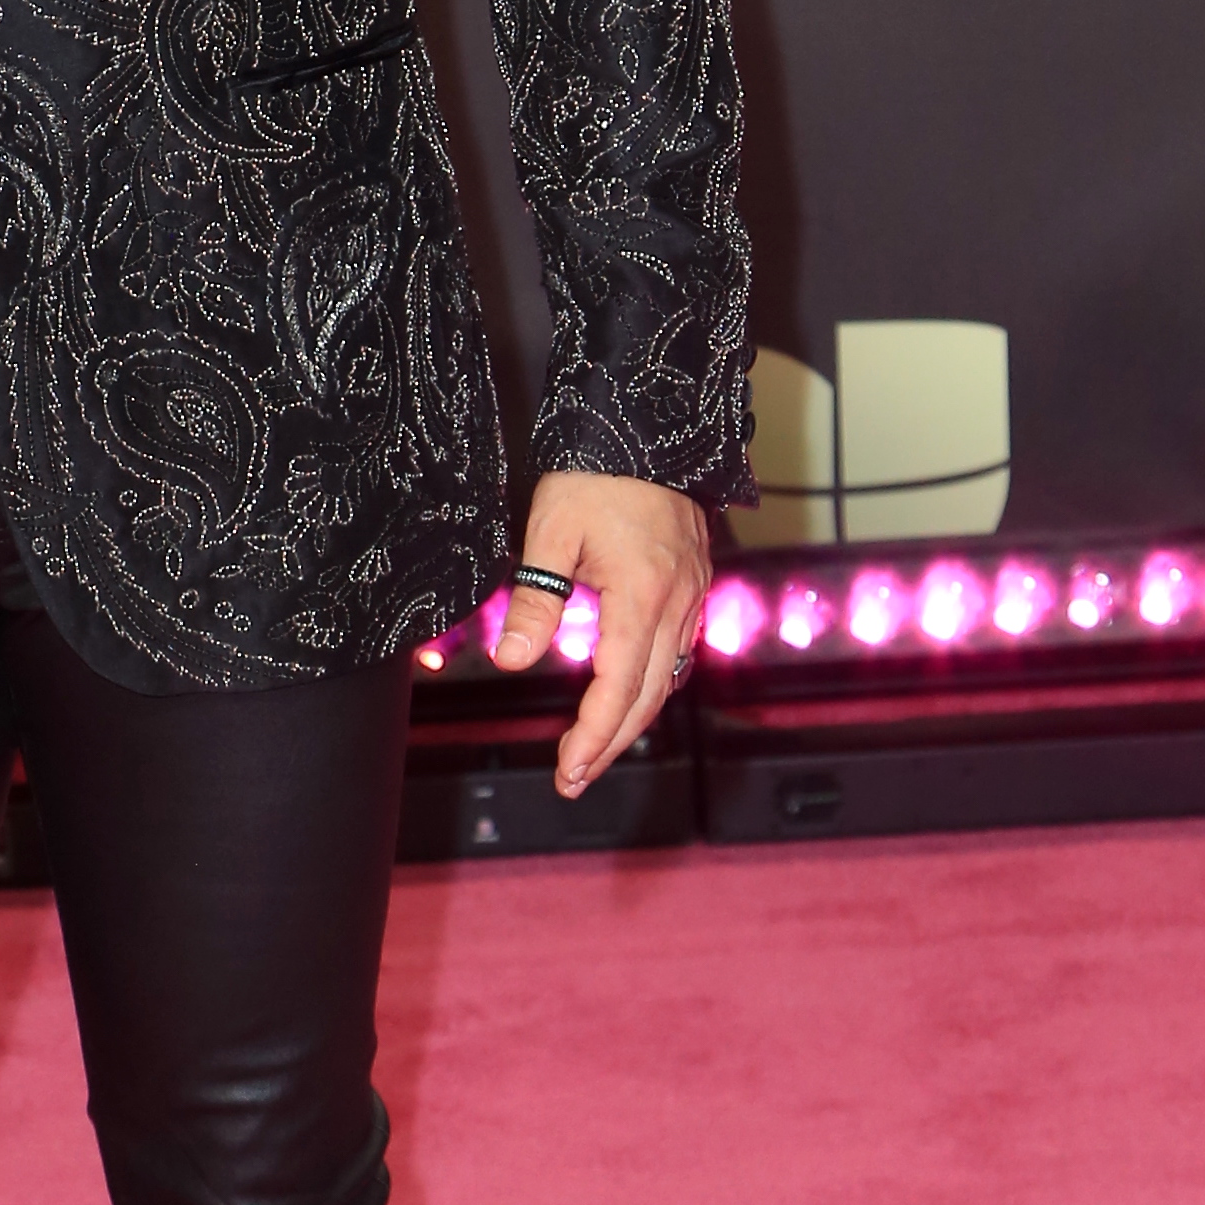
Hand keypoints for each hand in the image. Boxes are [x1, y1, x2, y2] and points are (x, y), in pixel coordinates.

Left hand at [487, 468, 712, 796]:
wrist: (648, 425)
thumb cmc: (596, 474)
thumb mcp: (550, 534)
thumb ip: (534, 601)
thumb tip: (512, 660)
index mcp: (643, 597)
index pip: (619, 689)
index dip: (593, 737)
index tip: (567, 770)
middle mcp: (677, 604)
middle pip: (648, 697)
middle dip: (610, 744)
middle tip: (572, 778)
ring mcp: (691, 595)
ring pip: (667, 678)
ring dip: (632, 720)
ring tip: (593, 750)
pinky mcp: (692, 584)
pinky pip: (676, 650)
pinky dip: (651, 684)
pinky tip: (628, 696)